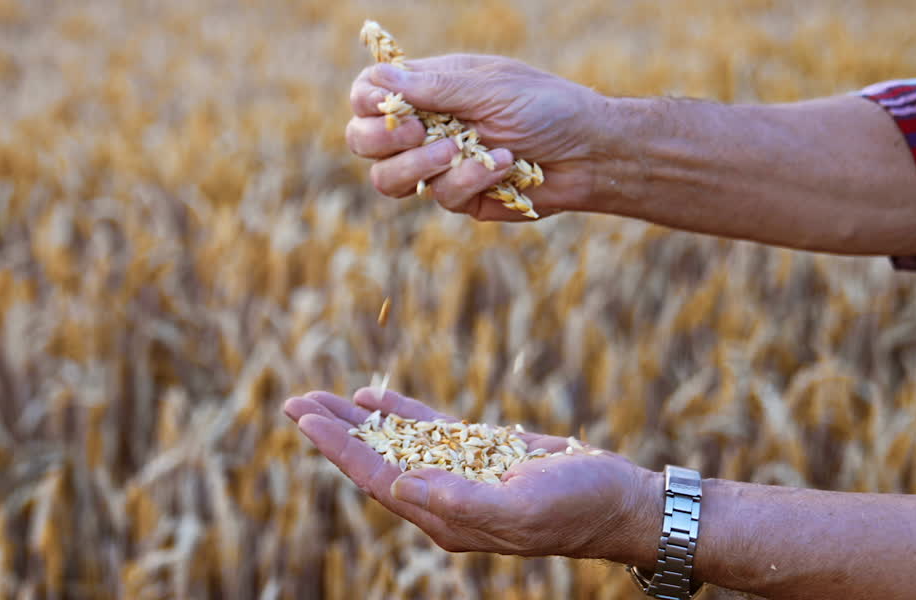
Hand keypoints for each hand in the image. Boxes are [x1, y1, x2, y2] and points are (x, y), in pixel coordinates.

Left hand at [282, 387, 659, 562]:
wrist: (621, 500)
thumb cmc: (579, 508)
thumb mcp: (522, 509)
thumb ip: (461, 502)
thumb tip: (403, 487)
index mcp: (446, 518)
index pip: (377, 479)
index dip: (338, 449)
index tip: (304, 419)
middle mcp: (444, 498)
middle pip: (374, 461)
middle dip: (333, 432)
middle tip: (294, 401)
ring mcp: (459, 473)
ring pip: (394, 443)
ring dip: (356, 420)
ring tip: (319, 396)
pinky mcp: (479, 452)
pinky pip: (427, 431)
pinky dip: (397, 413)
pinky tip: (372, 397)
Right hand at [346, 55, 618, 219]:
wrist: (591, 152)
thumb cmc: (546, 106)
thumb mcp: (489, 87)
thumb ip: (433, 88)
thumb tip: (378, 80)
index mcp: (427, 89)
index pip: (368, 94)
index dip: (366, 102)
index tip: (388, 108)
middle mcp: (425, 127)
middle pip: (363, 141)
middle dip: (381, 140)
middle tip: (415, 132)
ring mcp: (437, 165)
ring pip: (388, 179)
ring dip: (418, 165)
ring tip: (457, 151)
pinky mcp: (458, 196)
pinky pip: (440, 196)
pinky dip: (470, 179)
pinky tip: (504, 165)